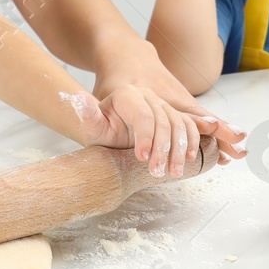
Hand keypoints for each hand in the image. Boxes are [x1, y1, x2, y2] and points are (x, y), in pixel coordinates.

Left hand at [65, 84, 207, 178]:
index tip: (142, 157)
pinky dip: (192, 142)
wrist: (113, 133)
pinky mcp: (174, 116)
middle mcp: (148, 96)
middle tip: (156, 172)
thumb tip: (76, 97)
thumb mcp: (93, 126)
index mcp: (128, 95)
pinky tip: (189, 159)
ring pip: (179, 125)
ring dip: (180, 150)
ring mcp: (163, 106)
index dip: (145, 136)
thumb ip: (87, 114)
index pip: (143, 114)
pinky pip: (189, 126)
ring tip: (174, 173)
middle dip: (162, 149)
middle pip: (163, 122)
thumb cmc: (102, 130)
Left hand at [93, 38, 247, 166]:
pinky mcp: (185, 102)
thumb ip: (88, 109)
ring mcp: (179, 97)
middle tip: (231, 150)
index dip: (161, 138)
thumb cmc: (113, 83)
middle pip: (191, 117)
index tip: (171, 154)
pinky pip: (205, 119)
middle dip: (210, 135)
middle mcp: (167, 95)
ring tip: (240, 151)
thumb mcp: (97, 97)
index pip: (157, 118)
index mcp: (144, 95)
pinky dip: (221, 130)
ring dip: (223, 134)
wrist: (127, 54)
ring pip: (204, 118)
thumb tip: (73, 104)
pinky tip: (236, 144)